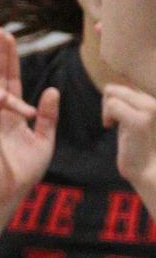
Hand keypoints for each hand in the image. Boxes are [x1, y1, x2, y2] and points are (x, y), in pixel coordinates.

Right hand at [0, 28, 60, 209]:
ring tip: (6, 86)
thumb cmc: (25, 169)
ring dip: (0, 82)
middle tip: (1, 32)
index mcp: (11, 112)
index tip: (8, 37)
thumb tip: (52, 91)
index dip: (9, 59)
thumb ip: (48, 115)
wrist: (12, 192)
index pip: (9, 79)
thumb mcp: (44, 138)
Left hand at [105, 82, 155, 203]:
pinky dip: (107, 115)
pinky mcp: (140, 121)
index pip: (125, 87)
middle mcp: (154, 102)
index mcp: (153, 101)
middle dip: (107, 104)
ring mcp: (149, 109)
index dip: (114, 101)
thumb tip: (111, 90)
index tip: (116, 118)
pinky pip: (113, 105)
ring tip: (112, 124)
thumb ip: (127, 106)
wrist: (149, 170)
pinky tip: (110, 127)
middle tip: (111, 122)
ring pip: (113, 93)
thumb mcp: (132, 122)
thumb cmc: (138, 149)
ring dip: (106, 110)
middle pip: (116, 88)